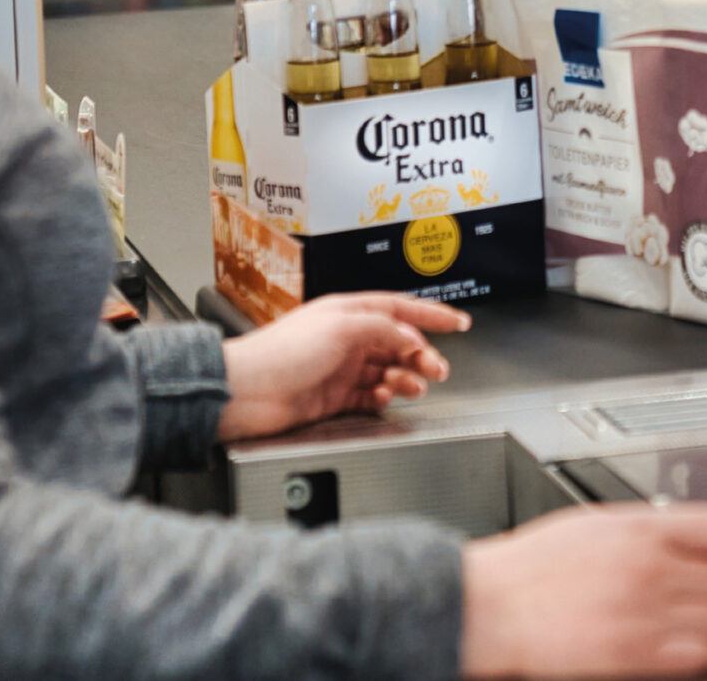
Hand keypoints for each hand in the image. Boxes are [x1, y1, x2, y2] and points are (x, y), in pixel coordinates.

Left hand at [215, 293, 467, 441]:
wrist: (247, 392)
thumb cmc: (281, 352)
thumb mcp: (342, 327)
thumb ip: (384, 329)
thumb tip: (412, 339)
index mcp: (348, 312)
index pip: (400, 308)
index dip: (432, 315)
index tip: (459, 323)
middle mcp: (346, 338)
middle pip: (398, 343)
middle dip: (423, 355)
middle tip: (439, 370)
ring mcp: (341, 368)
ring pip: (388, 370)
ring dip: (406, 378)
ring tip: (414, 386)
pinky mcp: (335, 397)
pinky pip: (371, 395)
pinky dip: (385, 396)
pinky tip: (387, 397)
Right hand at [462, 505, 706, 677]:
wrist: (497, 607)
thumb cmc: (536, 566)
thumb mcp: (597, 524)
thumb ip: (650, 529)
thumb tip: (696, 536)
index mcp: (644, 529)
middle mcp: (653, 569)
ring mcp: (648, 615)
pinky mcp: (638, 655)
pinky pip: (700, 655)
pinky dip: (704, 651)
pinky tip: (688, 643)